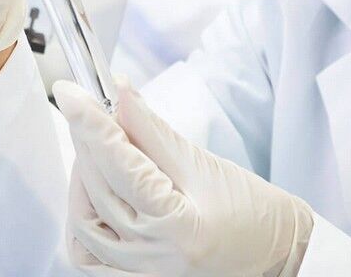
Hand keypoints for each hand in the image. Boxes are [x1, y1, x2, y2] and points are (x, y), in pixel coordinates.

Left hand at [55, 79, 313, 276]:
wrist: (280, 259)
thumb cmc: (257, 215)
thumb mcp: (206, 166)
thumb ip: (153, 131)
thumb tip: (118, 91)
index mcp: (179, 226)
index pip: (120, 165)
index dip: (90, 123)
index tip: (70, 92)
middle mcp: (155, 259)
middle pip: (98, 190)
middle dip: (86, 141)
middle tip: (85, 108)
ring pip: (85, 224)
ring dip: (81, 179)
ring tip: (97, 150)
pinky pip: (89, 257)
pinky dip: (82, 221)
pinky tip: (90, 194)